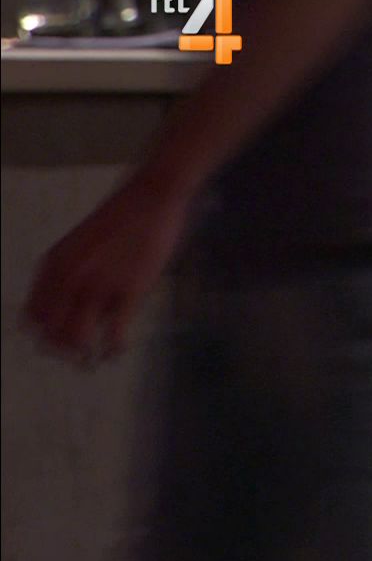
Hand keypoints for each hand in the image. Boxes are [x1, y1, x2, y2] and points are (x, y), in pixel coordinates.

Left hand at [23, 167, 194, 364]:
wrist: (149, 199)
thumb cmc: (120, 217)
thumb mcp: (79, 242)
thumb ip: (68, 269)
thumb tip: (66, 300)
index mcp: (53, 264)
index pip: (33, 314)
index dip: (41, 334)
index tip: (52, 345)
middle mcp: (70, 278)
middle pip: (53, 331)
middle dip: (62, 350)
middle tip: (75, 359)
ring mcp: (99, 286)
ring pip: (79, 338)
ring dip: (84, 355)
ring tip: (94, 360)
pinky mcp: (128, 292)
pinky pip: (115, 333)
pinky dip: (114, 348)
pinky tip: (117, 350)